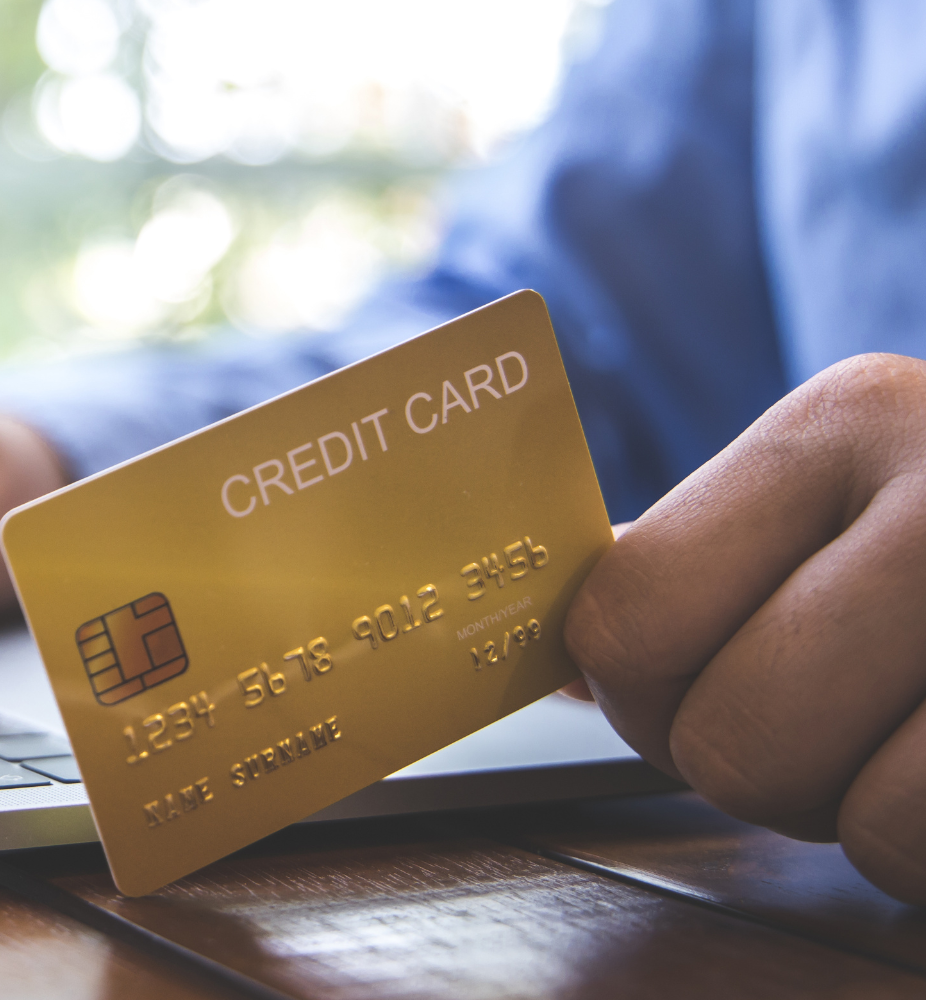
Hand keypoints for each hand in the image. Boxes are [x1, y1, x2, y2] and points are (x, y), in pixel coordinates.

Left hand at [564, 354, 925, 902]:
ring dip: (874, 818)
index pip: (631, 616)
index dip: (643, 689)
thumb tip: (553, 663)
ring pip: (861, 827)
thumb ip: (703, 560)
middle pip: (728, 742)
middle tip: (841, 716)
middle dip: (762, 762)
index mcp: (853, 422)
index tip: (697, 679)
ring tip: (923, 735)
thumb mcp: (847, 486)